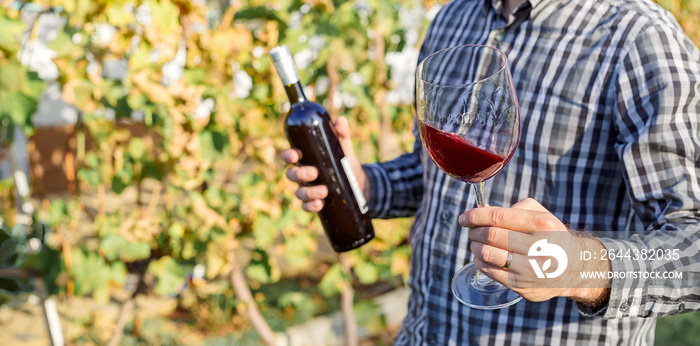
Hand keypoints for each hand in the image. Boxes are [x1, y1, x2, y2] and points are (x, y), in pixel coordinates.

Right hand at [280, 116, 367, 211]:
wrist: (359, 182)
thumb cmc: (345, 161)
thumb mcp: (344, 147)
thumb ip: (342, 134)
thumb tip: (340, 121)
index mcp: (305, 158)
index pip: (289, 156)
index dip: (287, 155)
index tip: (295, 155)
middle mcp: (302, 174)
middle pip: (291, 175)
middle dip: (300, 174)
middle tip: (314, 173)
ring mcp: (307, 189)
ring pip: (299, 192)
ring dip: (309, 192)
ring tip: (324, 191)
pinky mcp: (315, 202)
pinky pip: (306, 206)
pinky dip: (311, 206)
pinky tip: (319, 204)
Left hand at [459, 198, 610, 305]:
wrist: (574, 269)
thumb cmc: (550, 236)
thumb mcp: (541, 215)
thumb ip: (513, 209)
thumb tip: (481, 210)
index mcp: (542, 224)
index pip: (498, 217)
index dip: (475, 216)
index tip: (464, 217)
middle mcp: (537, 247)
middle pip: (490, 235)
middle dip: (474, 231)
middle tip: (471, 230)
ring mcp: (529, 268)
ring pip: (486, 253)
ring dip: (474, 246)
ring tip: (476, 243)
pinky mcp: (521, 285)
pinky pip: (488, 271)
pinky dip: (479, 261)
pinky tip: (482, 256)